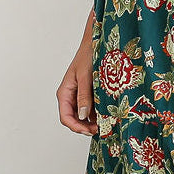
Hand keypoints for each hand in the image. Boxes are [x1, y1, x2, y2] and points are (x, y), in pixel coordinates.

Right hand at [57, 16, 97, 135]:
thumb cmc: (88, 55)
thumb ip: (84, 96)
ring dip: (93, 122)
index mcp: (65, 92)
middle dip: (86, 127)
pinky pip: (92, 108)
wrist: (97, 42)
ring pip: (84, 116)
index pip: (65, 117)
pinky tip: (108, 115)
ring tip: (107, 123)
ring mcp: (80, 96)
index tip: (89, 131)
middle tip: (101, 129)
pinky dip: (99, 114)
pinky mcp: (90, 94)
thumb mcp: (85, 76)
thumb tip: (83, 115)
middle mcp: (71, 96)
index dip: (76, 127)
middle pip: (74, 119)